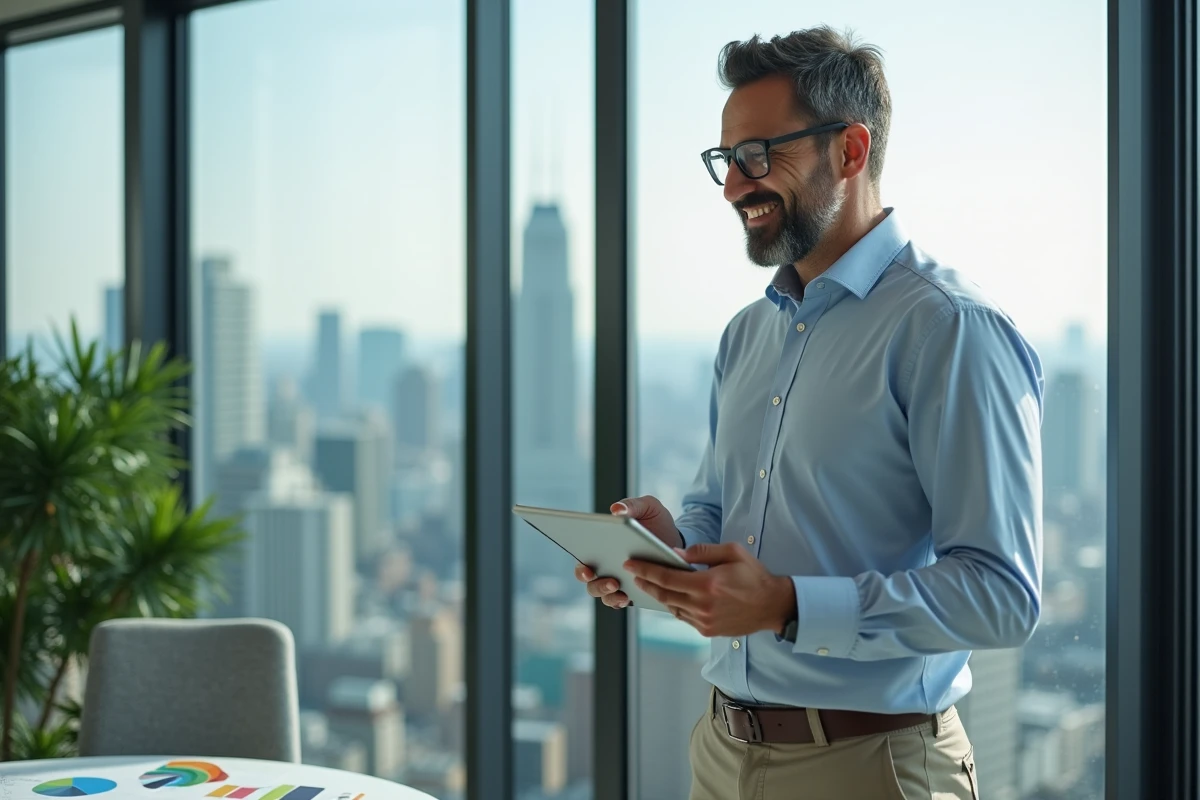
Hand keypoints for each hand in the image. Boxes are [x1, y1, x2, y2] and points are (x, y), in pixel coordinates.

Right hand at [573, 495, 683, 608]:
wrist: (677, 541)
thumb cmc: (656, 522)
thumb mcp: (648, 508)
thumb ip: (632, 505)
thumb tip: (616, 511)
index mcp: (601, 545)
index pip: (583, 558)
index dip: (581, 567)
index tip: (587, 568)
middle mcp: (605, 566)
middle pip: (588, 580)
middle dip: (593, 582)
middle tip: (603, 577)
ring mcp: (617, 581)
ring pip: (603, 594)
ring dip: (606, 593)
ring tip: (617, 586)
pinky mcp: (632, 592)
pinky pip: (620, 602)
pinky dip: (620, 601)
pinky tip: (628, 597)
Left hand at [624, 542, 795, 637]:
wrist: (773, 605)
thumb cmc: (753, 575)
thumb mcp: (732, 552)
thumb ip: (702, 552)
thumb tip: (675, 554)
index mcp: (708, 584)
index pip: (667, 577)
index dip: (646, 570)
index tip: (631, 564)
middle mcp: (703, 605)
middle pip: (664, 595)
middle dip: (646, 583)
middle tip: (634, 573)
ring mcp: (705, 621)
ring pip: (672, 608)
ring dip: (659, 596)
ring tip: (649, 584)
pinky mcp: (708, 631)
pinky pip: (684, 617)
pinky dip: (675, 606)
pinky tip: (672, 597)